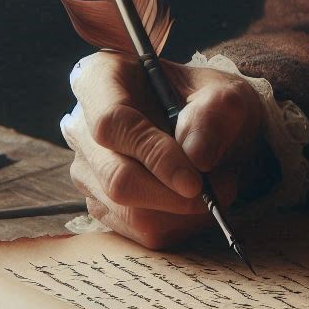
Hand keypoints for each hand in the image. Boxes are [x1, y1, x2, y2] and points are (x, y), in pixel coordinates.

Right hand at [61, 52, 266, 248]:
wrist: (211, 131)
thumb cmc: (210, 104)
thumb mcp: (225, 94)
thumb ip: (215, 114)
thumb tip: (196, 155)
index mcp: (100, 79)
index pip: (112, 122)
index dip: (152, 153)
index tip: (194, 179)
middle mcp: (82, 125)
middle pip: (115, 175)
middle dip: (171, 194)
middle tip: (214, 194)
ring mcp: (88, 169)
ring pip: (126, 210)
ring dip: (180, 211)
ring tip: (216, 190)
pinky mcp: (102, 204)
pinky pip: (137, 230)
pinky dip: (178, 224)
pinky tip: (197, 202)